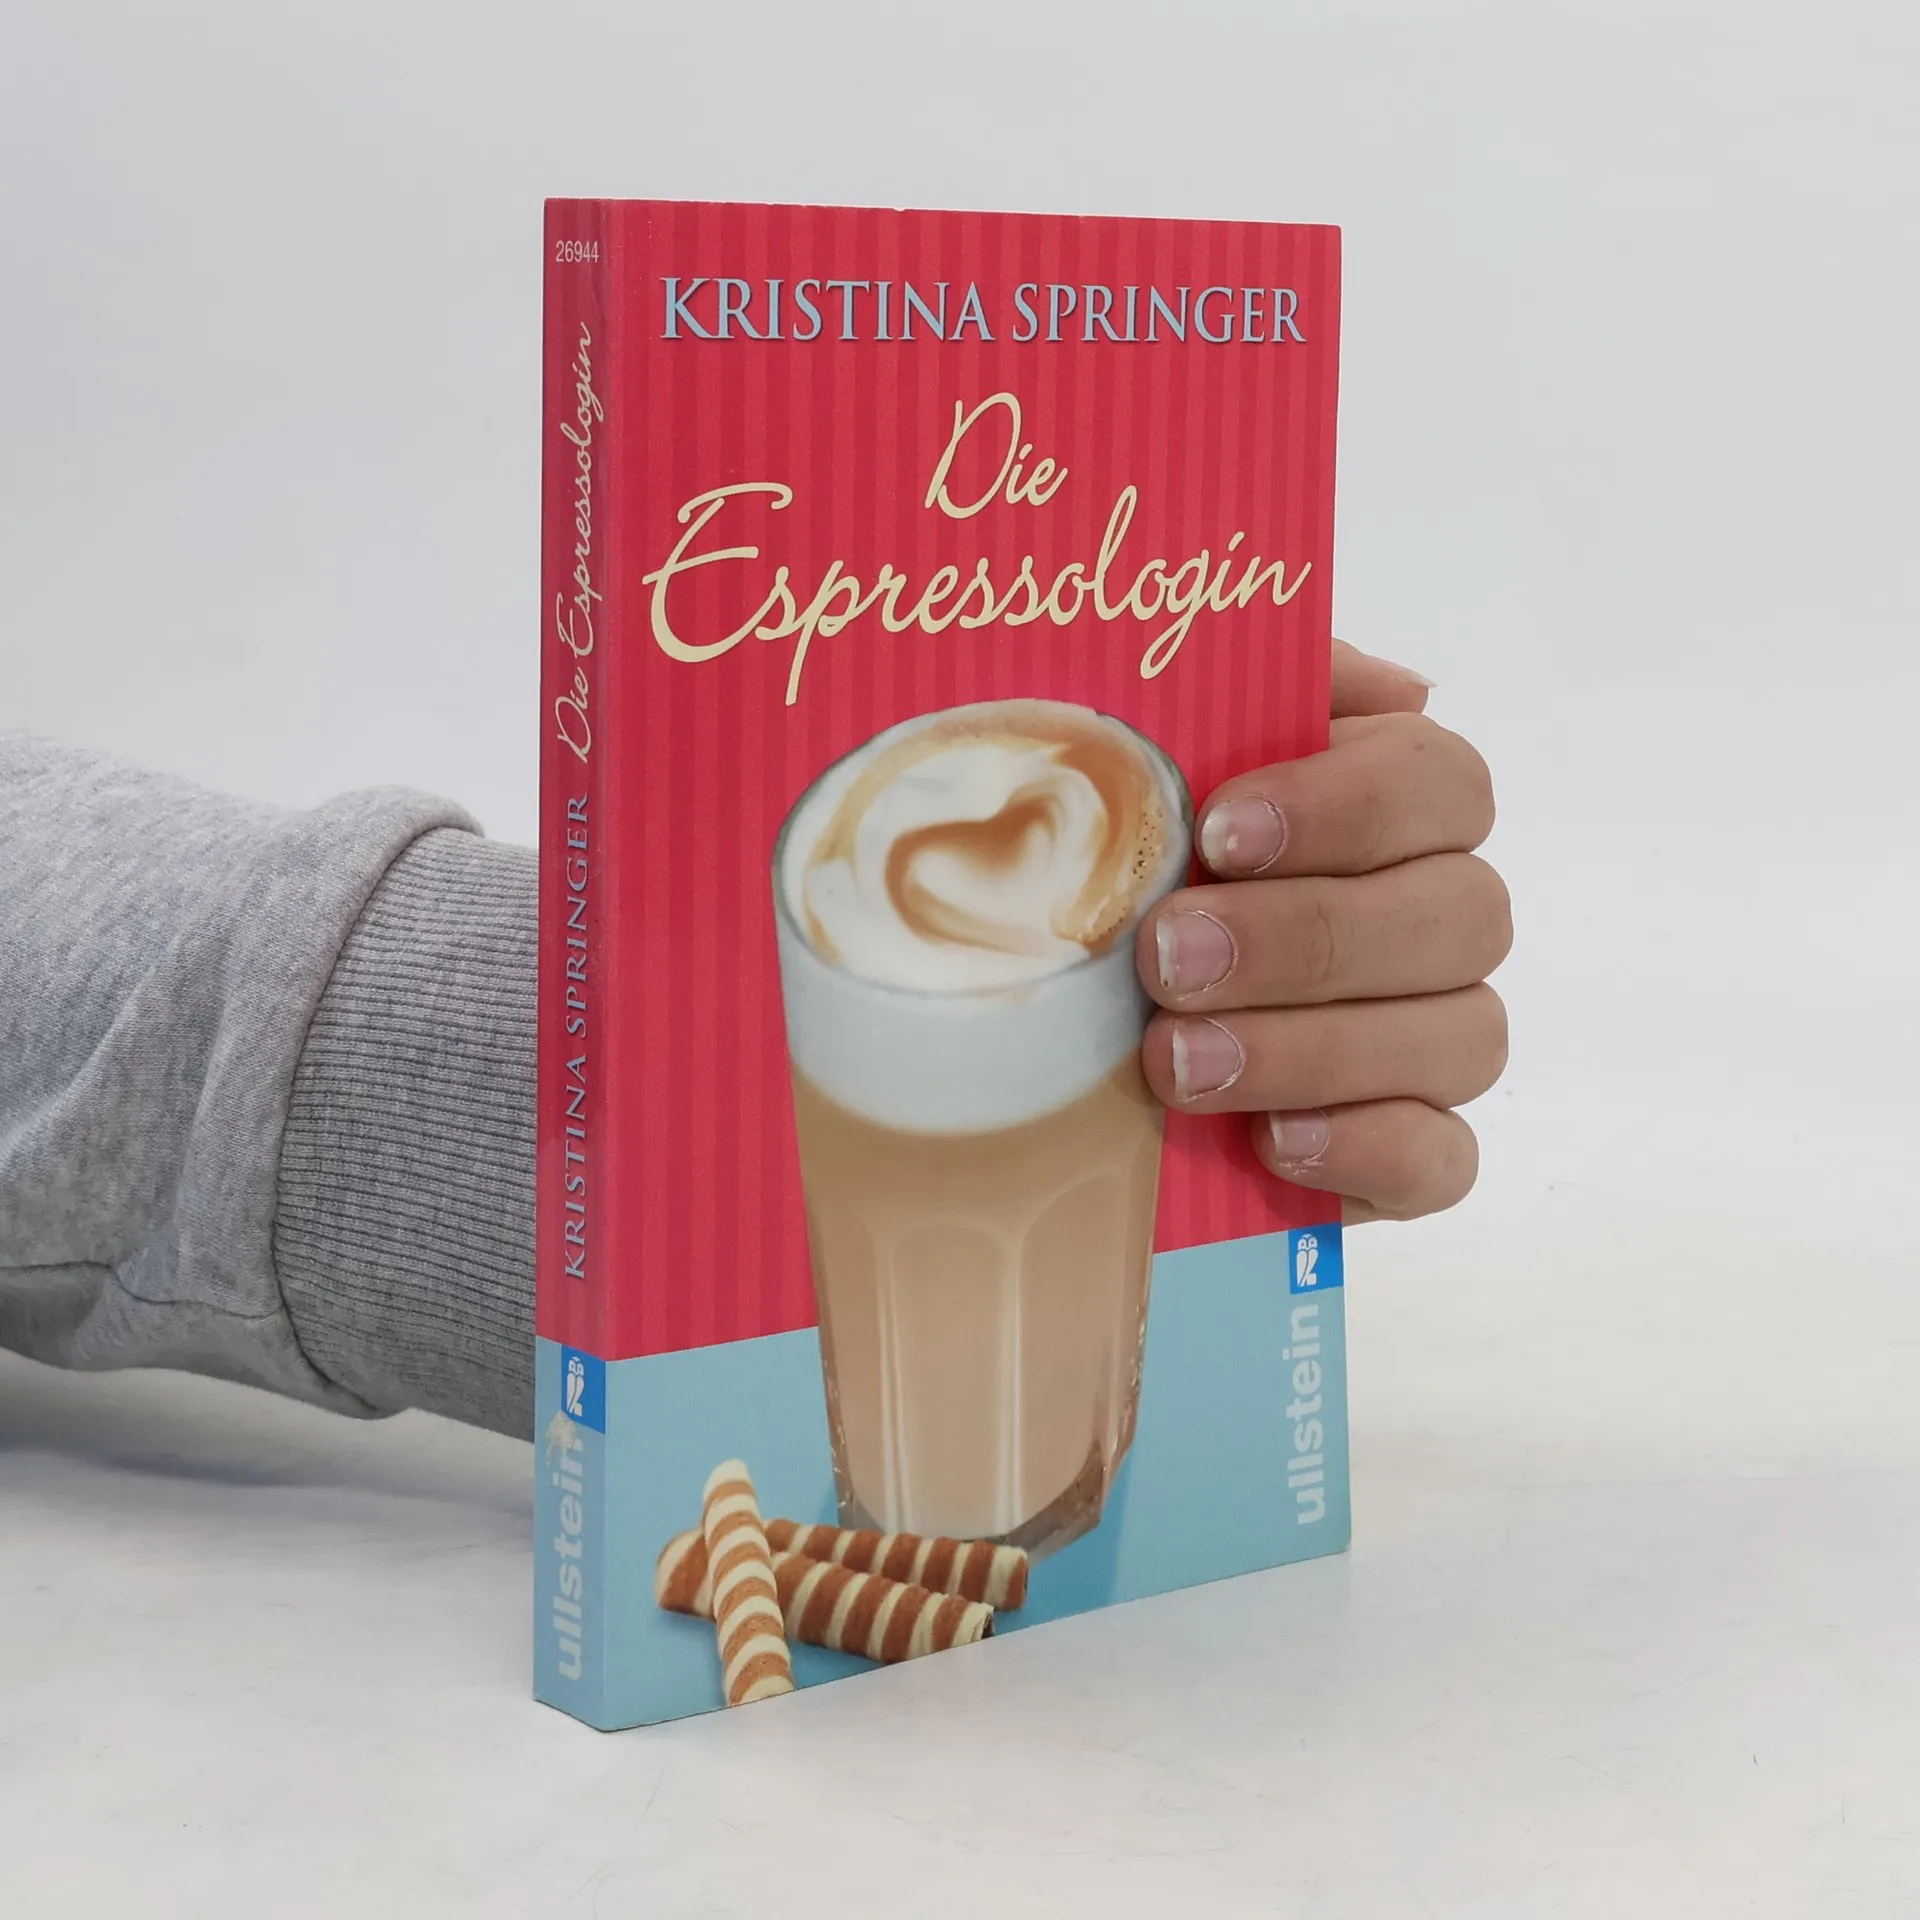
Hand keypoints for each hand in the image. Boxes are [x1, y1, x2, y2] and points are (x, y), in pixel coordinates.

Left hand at [1136, 642, 1509, 1223]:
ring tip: (1176, 1062)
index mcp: (1392, 808)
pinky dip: (1367, 1150)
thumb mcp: (1138, 760)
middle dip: (1309, 939)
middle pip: (1461, 914)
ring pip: (1462, 1038)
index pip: (1441, 782)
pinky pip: (1445, 1162)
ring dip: (1314, 1049)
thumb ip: (1239, 688)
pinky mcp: (1407, 1156)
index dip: (1346, 806)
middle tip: (1168, 959)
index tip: (1221, 834)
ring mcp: (1434, 1043)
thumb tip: (1393, 685)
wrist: (1060, 1041)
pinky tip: (1271, 1141)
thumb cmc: (1115, 876)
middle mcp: (1438, 919)